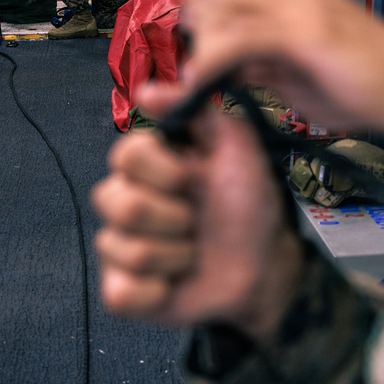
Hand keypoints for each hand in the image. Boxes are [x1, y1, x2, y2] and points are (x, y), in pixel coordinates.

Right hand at [92, 84, 304, 340]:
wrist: (266, 263)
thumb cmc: (250, 203)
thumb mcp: (237, 146)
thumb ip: (197, 111)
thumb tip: (146, 90)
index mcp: (147, 165)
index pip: (124, 155)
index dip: (164, 171)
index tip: (195, 178)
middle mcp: (126, 200)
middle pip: (117, 204)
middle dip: (174, 216)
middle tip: (199, 221)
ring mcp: (121, 247)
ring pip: (123, 249)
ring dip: (176, 254)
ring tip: (196, 251)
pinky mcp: (125, 291)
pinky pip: (118, 293)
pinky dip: (155, 292)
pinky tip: (175, 284)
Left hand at [182, 0, 383, 134]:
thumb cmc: (371, 87)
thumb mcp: (303, 73)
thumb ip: (264, 63)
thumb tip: (225, 65)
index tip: (199, 37)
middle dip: (197, 15)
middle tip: (198, 56)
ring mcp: (304, 6)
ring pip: (223, 0)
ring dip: (203, 40)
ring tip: (204, 76)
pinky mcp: (309, 33)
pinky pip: (240, 37)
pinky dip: (213, 60)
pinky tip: (209, 83)